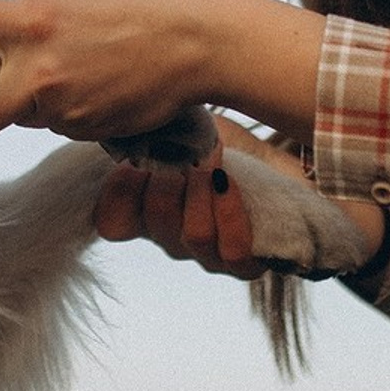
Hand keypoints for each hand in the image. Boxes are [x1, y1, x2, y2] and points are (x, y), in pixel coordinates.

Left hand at [0, 0, 325, 144]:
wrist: (205, 43)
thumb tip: (4, 10)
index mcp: (33, 22)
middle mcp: (40, 73)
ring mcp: (63, 110)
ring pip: (20, 113)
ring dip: (27, 94)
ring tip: (70, 61)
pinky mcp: (86, 132)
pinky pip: (56, 122)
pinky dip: (63, 104)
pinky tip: (96, 78)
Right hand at [94, 140, 266, 280]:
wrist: (277, 162)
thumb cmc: (225, 143)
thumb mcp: (181, 128)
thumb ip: (150, 133)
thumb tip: (125, 126)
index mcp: (147, 208)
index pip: (112, 221)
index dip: (118, 193)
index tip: (133, 161)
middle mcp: (172, 236)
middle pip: (155, 220)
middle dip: (171, 176)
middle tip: (183, 153)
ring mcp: (207, 254)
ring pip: (194, 234)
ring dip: (205, 191)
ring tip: (211, 165)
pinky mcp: (244, 263)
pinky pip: (232, 252)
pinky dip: (230, 212)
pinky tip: (228, 183)